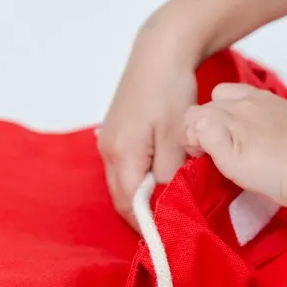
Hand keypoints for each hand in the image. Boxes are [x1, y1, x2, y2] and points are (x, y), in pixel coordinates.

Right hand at [99, 11, 203, 226]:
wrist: (160, 52)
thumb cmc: (170, 91)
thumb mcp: (178, 137)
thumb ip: (171, 175)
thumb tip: (167, 200)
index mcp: (121, 154)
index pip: (128, 205)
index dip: (148, 225)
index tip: (169, 234)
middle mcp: (107, 150)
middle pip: (122, 196)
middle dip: (144, 212)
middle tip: (173, 219)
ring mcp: (108, 140)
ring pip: (123, 181)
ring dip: (143, 194)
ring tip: (171, 197)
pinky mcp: (116, 131)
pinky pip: (125, 165)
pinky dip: (141, 176)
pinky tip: (162, 172)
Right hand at [183, 83, 286, 208]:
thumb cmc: (278, 173)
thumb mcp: (233, 163)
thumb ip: (207, 138)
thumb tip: (193, 125)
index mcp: (227, 115)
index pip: (191, 117)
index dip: (190, 139)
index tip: (202, 158)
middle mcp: (242, 100)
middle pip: (207, 105)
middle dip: (204, 125)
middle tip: (217, 152)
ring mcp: (262, 100)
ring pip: (226, 96)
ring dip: (222, 114)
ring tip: (234, 139)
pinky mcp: (279, 105)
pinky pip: (248, 98)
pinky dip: (243, 111)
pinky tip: (255, 132)